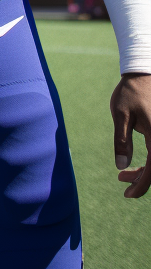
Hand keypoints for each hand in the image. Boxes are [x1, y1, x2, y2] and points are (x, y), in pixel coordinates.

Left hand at [111, 72, 150, 197]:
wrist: (143, 74)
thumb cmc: (130, 93)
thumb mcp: (120, 115)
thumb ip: (122, 140)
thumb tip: (120, 166)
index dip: (142, 185)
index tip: (127, 194)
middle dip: (142, 181)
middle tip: (122, 182)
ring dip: (146, 172)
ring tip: (124, 175)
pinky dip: (150, 163)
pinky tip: (134, 165)